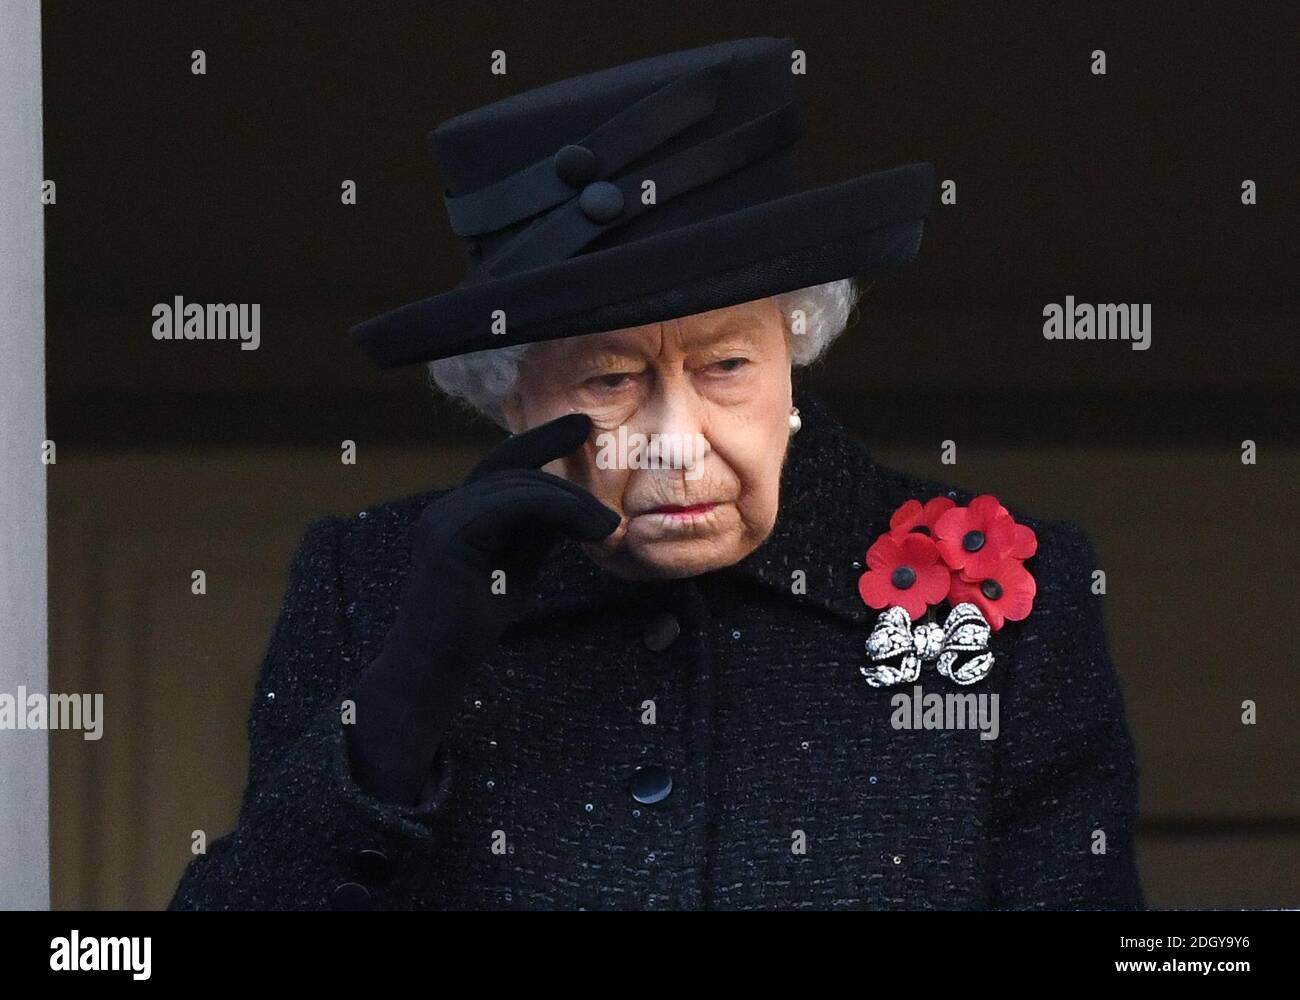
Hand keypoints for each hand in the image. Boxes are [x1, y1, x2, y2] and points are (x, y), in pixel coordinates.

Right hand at [348, 413, 618, 804]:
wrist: (435, 663)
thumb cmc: (474, 621)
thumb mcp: (518, 564)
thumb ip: (537, 530)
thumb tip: (573, 504)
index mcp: (460, 511)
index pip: (503, 463)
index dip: (541, 440)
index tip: (582, 425)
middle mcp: (447, 507)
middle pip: (513, 468)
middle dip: (563, 468)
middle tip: (605, 494)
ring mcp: (444, 517)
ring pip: (519, 486)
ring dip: (571, 502)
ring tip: (606, 527)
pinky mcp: (450, 535)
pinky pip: (510, 505)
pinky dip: (555, 510)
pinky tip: (587, 528)